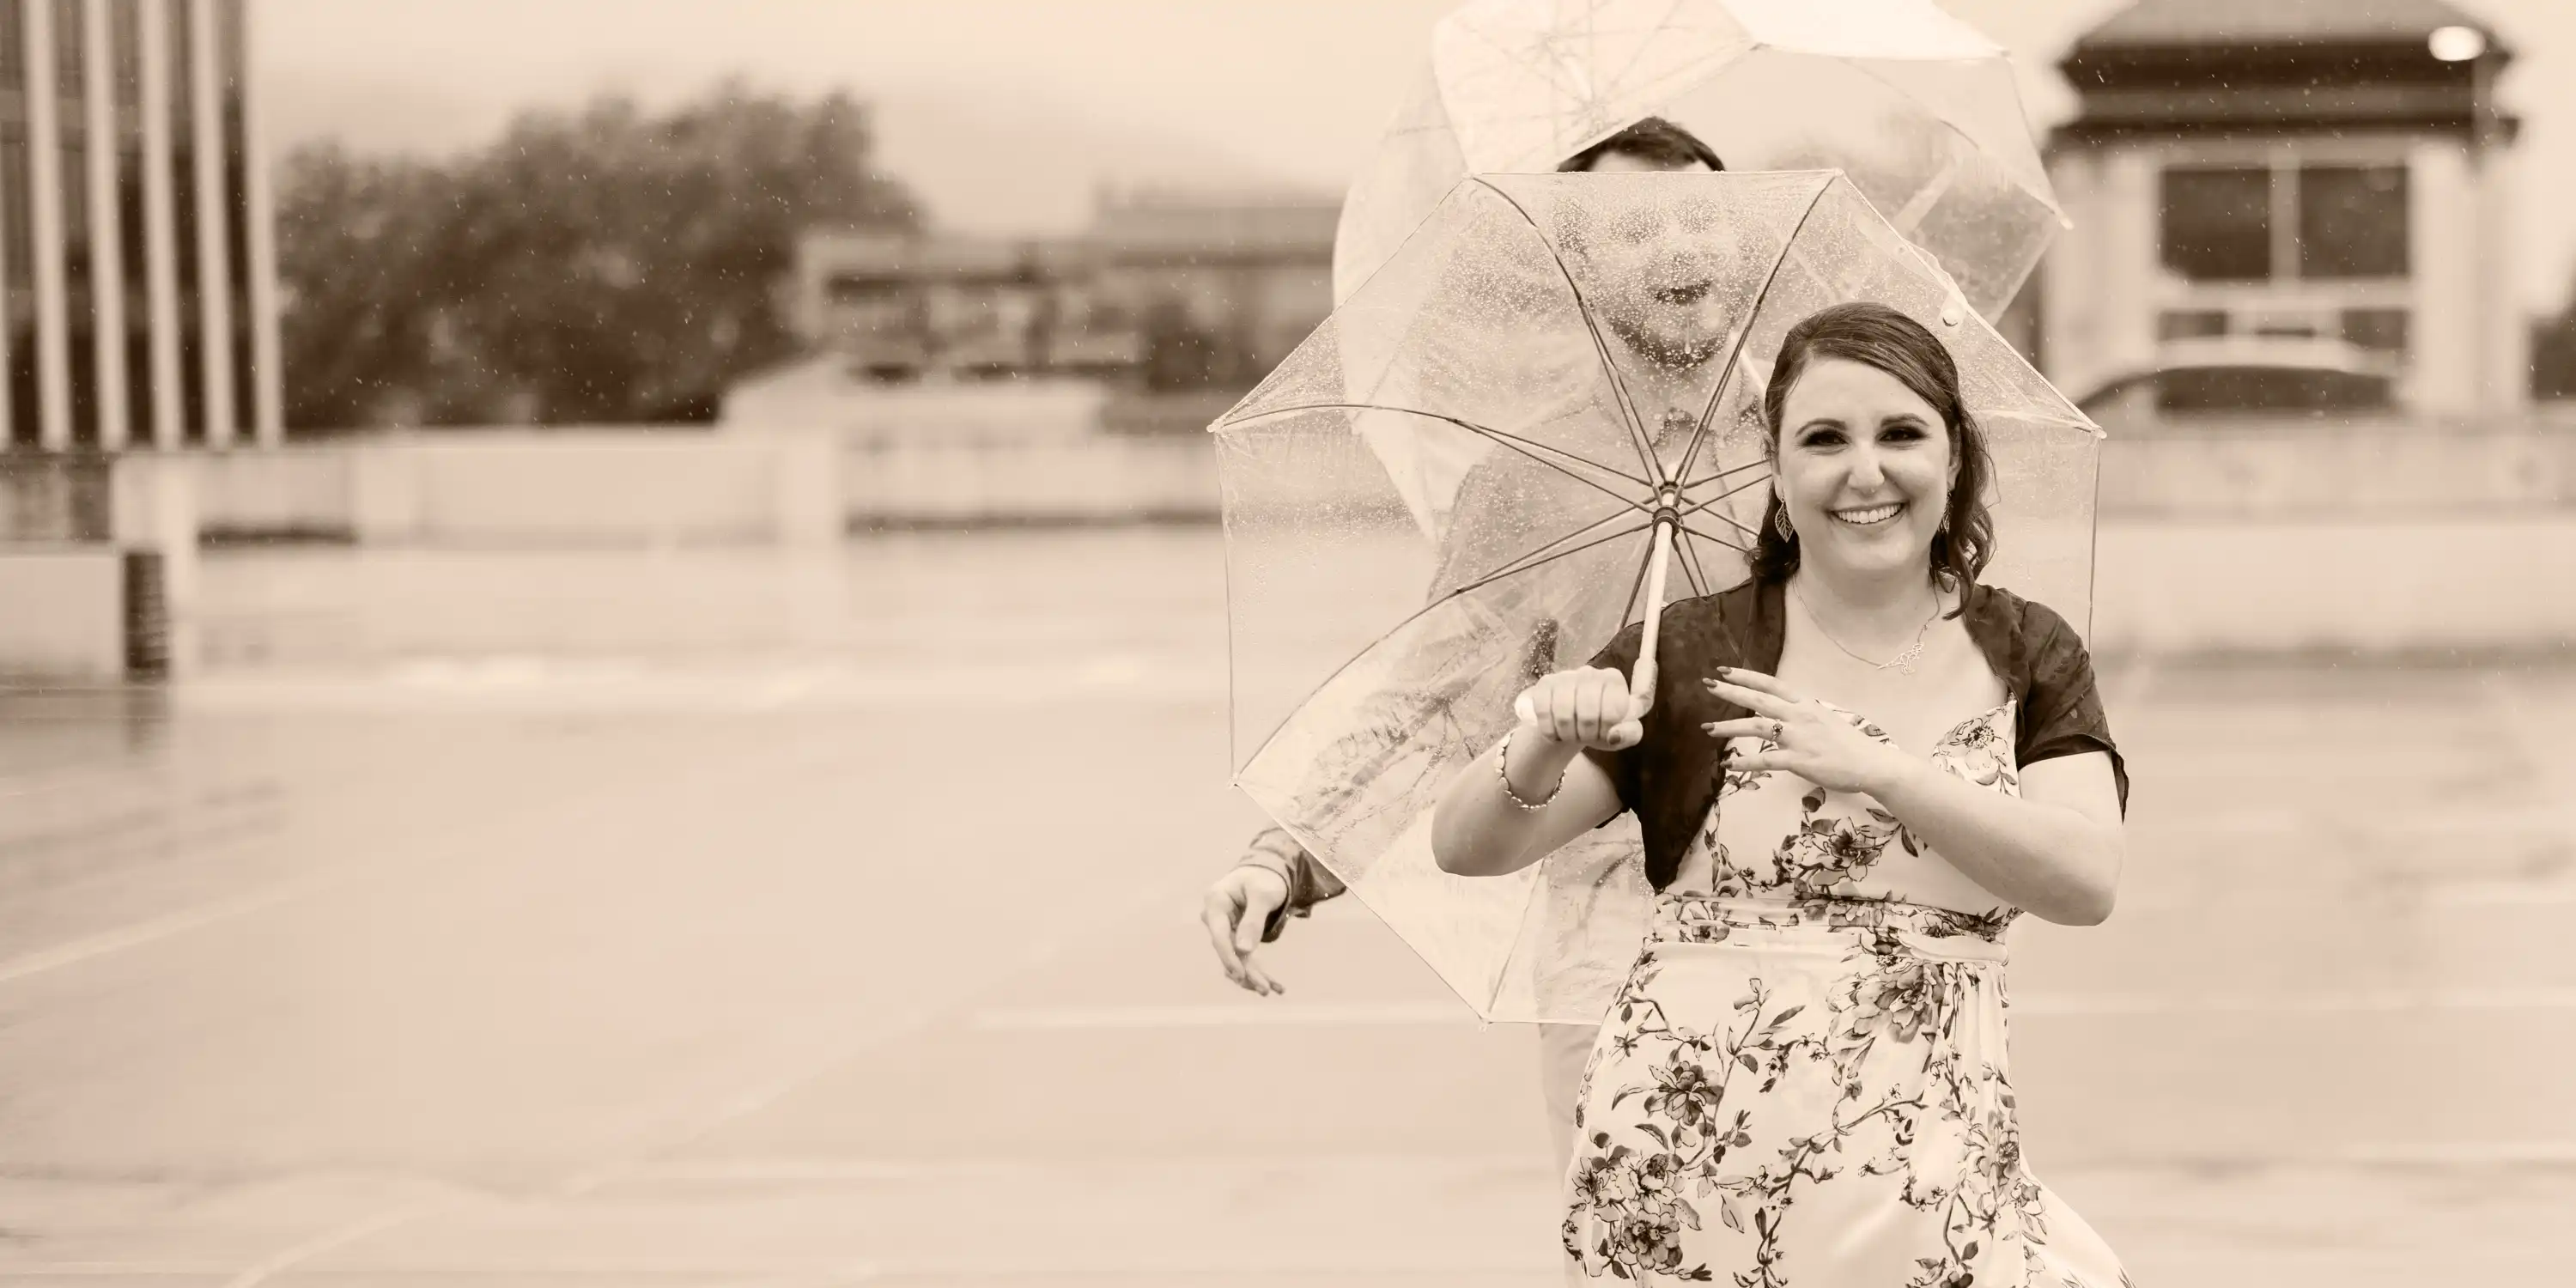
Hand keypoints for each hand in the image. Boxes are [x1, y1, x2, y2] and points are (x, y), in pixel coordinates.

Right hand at [1201, 865, 1288, 995]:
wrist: (1263, 873)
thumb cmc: (1263, 879)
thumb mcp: (1263, 895)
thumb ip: (1253, 921)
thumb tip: (1243, 950)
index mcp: (1216, 902)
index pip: (1218, 935)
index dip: (1229, 957)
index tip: (1241, 976)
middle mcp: (1214, 918)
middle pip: (1227, 950)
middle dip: (1246, 972)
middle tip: (1264, 990)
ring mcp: (1223, 929)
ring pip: (1235, 958)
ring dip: (1252, 976)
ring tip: (1273, 990)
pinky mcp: (1233, 937)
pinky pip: (1243, 957)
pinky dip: (1257, 970)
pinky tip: (1276, 985)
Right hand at [1516, 666, 1651, 750]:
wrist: (1573, 722)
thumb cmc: (1603, 726)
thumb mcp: (1623, 733)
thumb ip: (1630, 734)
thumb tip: (1613, 735)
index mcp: (1614, 679)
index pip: (1613, 712)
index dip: (1608, 730)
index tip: (1606, 732)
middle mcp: (1590, 672)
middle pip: (1588, 716)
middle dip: (1587, 735)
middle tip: (1587, 737)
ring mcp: (1565, 676)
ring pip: (1564, 715)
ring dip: (1568, 734)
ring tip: (1572, 734)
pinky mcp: (1545, 683)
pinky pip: (1544, 713)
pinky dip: (1550, 730)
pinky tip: (1555, 731)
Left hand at [1699, 667, 1912, 795]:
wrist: (1871, 763)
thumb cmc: (1849, 743)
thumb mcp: (1824, 719)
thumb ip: (1802, 714)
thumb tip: (1783, 713)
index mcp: (1805, 703)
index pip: (1771, 684)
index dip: (1746, 676)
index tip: (1724, 670)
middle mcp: (1800, 716)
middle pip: (1758, 700)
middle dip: (1731, 692)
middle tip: (1708, 685)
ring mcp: (1799, 738)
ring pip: (1757, 727)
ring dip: (1729, 727)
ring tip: (1708, 728)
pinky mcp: (1799, 761)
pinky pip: (1766, 760)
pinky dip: (1745, 762)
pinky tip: (1729, 765)